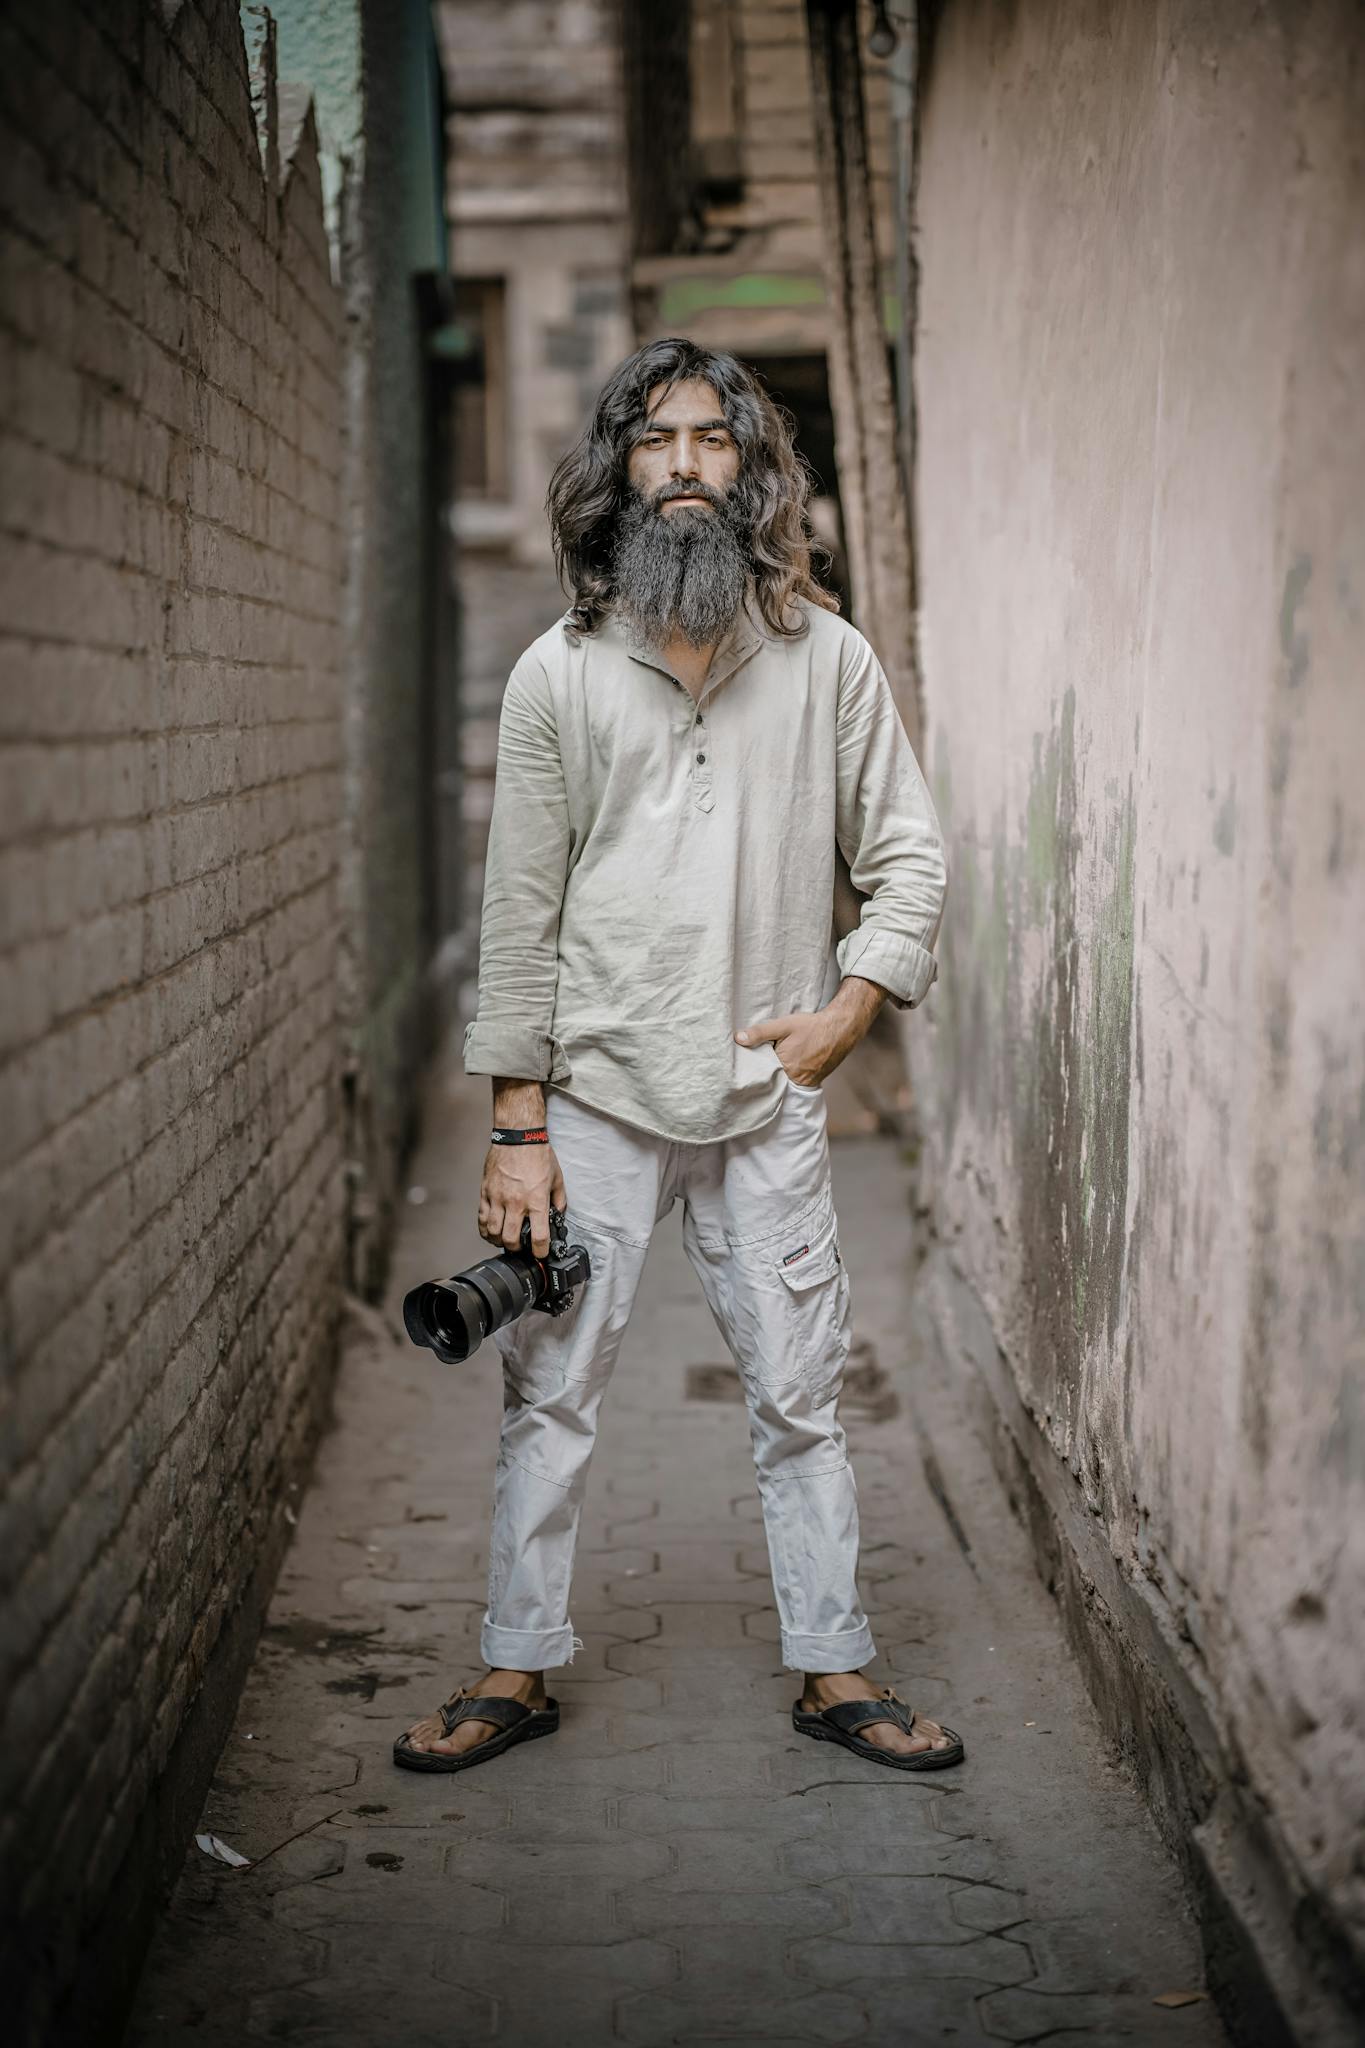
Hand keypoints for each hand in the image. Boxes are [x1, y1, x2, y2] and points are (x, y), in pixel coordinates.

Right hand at [479, 1141, 566, 1256]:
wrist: (519, 1136)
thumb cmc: (538, 1155)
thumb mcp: (557, 1179)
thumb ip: (559, 1201)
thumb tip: (558, 1216)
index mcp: (536, 1200)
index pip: (538, 1237)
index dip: (540, 1252)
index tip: (540, 1254)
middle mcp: (516, 1202)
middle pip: (511, 1239)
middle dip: (516, 1249)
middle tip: (520, 1248)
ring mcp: (498, 1198)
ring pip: (493, 1232)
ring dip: (499, 1241)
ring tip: (505, 1240)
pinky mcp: (486, 1192)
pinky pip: (481, 1218)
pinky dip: (485, 1229)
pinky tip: (490, 1231)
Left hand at [736, 977, 887, 1086]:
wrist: (840, 1029)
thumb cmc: (811, 1026)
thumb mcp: (783, 1025)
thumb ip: (760, 1033)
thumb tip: (738, 1039)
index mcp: (784, 1067)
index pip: (761, 1075)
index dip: (753, 1071)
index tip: (743, 1067)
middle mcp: (795, 1080)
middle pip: (772, 1082)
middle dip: (764, 1076)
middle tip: (753, 1068)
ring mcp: (805, 1083)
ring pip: (783, 1084)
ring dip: (776, 1078)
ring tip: (770, 1068)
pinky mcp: (813, 1082)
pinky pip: (795, 1084)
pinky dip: (788, 1079)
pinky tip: (786, 1069)